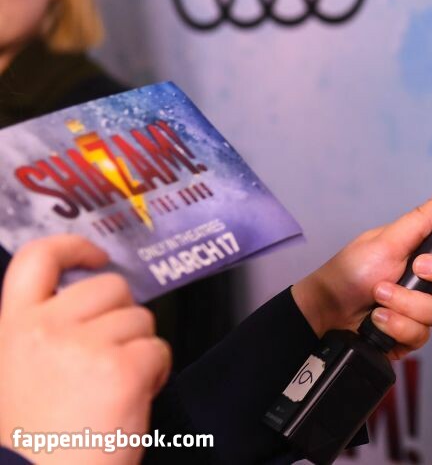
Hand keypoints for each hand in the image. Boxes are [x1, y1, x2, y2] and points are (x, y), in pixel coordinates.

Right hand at [0, 235, 170, 464]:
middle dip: (122, 317)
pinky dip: (156, 372)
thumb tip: (88, 306)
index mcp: (14, 330)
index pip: (37, 260)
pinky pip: (159, 349)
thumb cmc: (39, 442)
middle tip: (107, 359)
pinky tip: (130, 399)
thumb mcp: (20, 375)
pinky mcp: (122, 367)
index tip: (95, 256)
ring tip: (111, 388)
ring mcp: (85, 346)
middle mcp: (46, 330)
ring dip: (139, 349)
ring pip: (141, 319)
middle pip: (111, 287)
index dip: (72, 247)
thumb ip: (45, 334)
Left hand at [291, 179, 431, 359]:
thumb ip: (421, 219)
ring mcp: (424, 307)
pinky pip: (422, 334)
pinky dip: (396, 325)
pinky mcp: (413, 333)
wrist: (326, 311)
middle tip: (418, 267)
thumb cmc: (350, 270)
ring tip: (380, 296)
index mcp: (430, 249)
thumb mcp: (385, 240)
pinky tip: (377, 319)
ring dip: (407, 303)